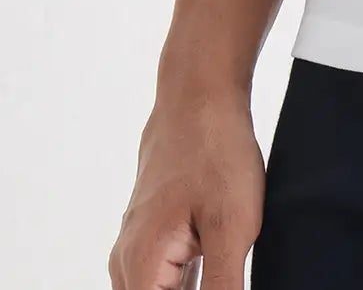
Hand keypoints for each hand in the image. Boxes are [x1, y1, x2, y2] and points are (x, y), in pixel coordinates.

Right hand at [108, 86, 263, 289]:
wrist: (200, 93)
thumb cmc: (214, 150)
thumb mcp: (233, 228)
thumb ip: (224, 289)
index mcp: (141, 268)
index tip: (220, 284)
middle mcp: (129, 264)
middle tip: (225, 271)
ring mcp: (139, 248)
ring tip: (221, 261)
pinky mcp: (155, 237)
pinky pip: (168, 280)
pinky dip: (192, 286)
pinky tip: (220, 276)